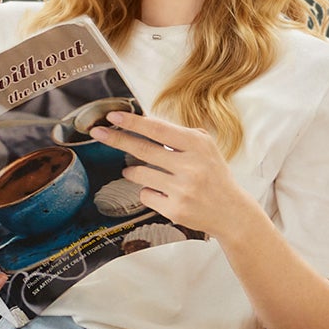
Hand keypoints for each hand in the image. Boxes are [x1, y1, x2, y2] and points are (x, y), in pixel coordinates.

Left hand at [86, 110, 260, 243]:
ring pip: (139, 174)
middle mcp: (191, 166)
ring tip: (138, 170)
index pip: (158, 130)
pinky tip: (163, 193)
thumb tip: (143, 122)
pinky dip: (148, 192)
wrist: (231, 212)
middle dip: (116, 139)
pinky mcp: (175, 209)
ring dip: (132, 170)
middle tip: (97, 133)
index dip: (133, 122)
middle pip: (143, 149)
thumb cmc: (213, 176)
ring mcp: (182, 189)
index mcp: (198, 145)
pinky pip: (146, 195)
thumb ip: (178, 135)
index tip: (113, 116)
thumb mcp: (204, 149)